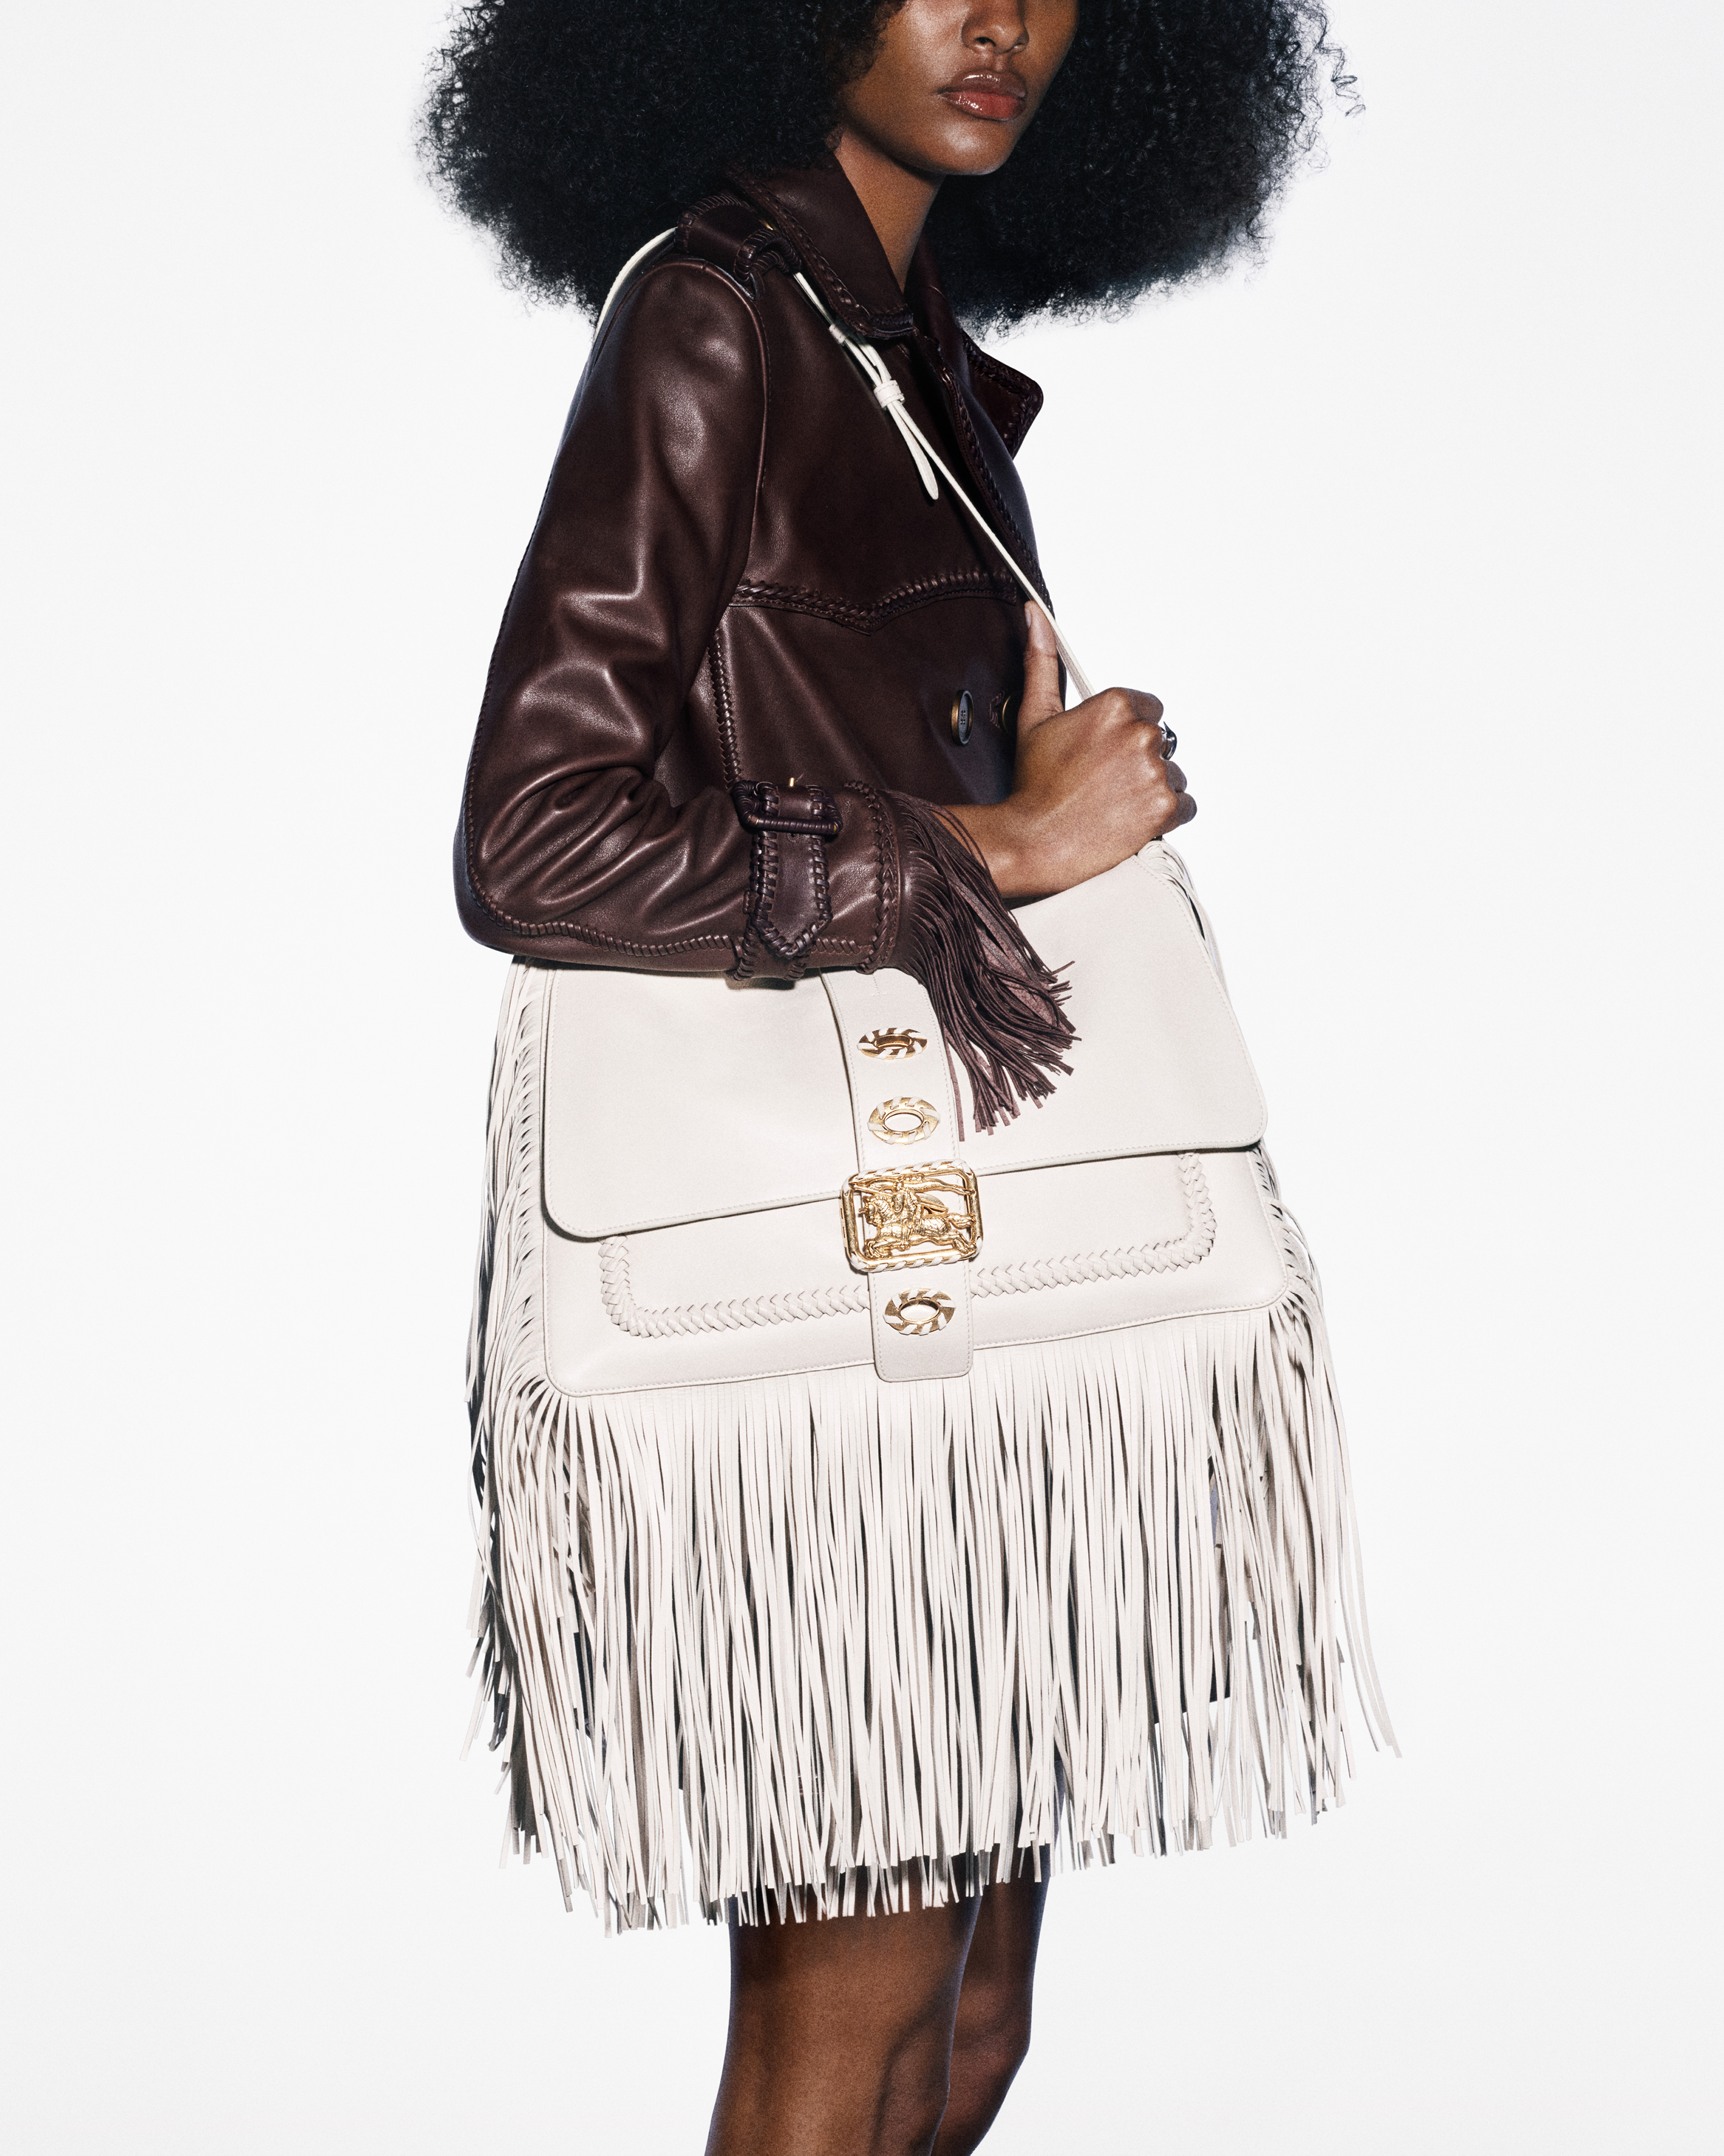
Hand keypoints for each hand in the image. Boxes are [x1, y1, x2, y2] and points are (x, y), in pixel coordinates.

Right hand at [949, 604, 1193, 898]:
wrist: (1032, 839)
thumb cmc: (1033, 785)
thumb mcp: (1034, 715)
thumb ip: (1042, 661)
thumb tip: (1035, 615)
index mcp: (1115, 705)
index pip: (1148, 709)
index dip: (1125, 734)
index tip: (1105, 753)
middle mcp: (1140, 734)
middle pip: (1159, 742)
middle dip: (1137, 760)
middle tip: (1103, 782)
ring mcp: (1155, 771)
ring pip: (1172, 773)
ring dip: (1151, 788)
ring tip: (1113, 803)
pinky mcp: (1165, 808)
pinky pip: (1186, 806)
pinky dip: (1165, 815)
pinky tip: (1132, 818)